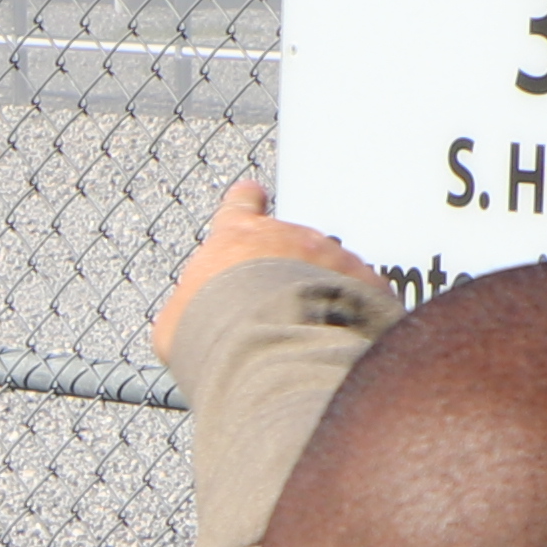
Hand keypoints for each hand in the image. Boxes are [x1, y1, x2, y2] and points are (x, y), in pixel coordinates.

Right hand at [153, 179, 380, 366]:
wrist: (273, 348)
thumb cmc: (216, 332)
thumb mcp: (179, 322)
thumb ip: (189, 306)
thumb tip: (187, 318)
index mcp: (238, 237)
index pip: (241, 204)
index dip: (245, 203)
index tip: (251, 197)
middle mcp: (289, 237)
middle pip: (291, 246)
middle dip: (288, 272)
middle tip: (276, 309)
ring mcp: (333, 257)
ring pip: (329, 271)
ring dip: (321, 295)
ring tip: (307, 334)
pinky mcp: (367, 284)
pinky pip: (362, 296)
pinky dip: (354, 315)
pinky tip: (338, 342)